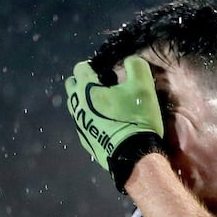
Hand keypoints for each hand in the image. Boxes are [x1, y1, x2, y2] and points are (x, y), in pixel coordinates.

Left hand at [64, 55, 165, 192]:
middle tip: (105, 86)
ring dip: (86, 101)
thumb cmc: (136, 118)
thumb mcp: (143, 86)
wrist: (133, 155)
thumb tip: (130, 60)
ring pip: (75, 105)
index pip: (80, 67)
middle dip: (84, 82)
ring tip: (106, 105)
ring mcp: (79, 123)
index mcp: (86, 88)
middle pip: (72, 85)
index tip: (108, 72)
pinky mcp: (84, 139)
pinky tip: (106, 123)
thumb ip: (136, 66)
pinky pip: (83, 122)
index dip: (94, 66)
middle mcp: (76, 104)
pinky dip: (91, 118)